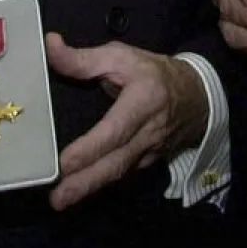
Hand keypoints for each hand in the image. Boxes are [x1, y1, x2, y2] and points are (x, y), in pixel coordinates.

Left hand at [43, 32, 207, 209]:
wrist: (196, 95)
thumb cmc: (153, 73)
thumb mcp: (122, 56)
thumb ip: (84, 58)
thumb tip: (50, 46)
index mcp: (144, 101)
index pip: (115, 130)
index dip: (90, 148)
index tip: (65, 162)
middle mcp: (148, 132)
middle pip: (115, 162)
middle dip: (85, 182)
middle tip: (57, 198)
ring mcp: (149, 152)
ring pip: (118, 174)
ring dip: (89, 190)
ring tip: (60, 201)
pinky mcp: (147, 163)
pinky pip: (122, 176)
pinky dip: (100, 186)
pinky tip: (80, 194)